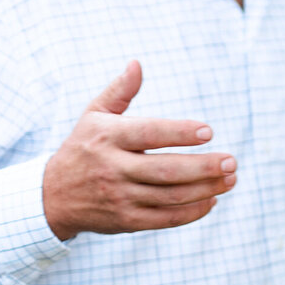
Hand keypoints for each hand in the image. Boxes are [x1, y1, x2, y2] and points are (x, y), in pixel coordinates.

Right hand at [42, 61, 236, 239]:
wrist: (52, 197)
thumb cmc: (83, 148)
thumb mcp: (93, 115)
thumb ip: (119, 91)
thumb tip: (137, 64)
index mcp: (107, 136)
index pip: (149, 133)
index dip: (180, 133)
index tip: (209, 131)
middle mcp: (112, 167)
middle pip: (166, 170)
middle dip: (204, 167)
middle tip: (232, 161)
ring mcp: (119, 196)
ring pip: (170, 196)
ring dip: (206, 189)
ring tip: (231, 179)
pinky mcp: (126, 220)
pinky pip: (165, 219)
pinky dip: (192, 211)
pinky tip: (212, 199)